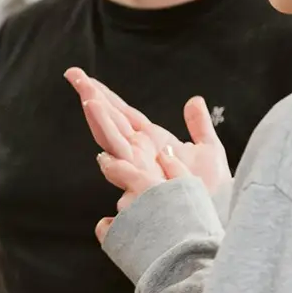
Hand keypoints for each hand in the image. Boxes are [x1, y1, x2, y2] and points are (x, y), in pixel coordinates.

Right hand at [65, 69, 229, 240]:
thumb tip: (194, 101)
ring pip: (110, 135)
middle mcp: (137, 153)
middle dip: (91, 96)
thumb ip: (199, 125)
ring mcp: (136, 166)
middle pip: (110, 119)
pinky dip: (108, 138)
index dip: (106, 95)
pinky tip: (97, 123)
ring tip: (87, 95)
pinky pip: (119, 156)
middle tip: (73, 74)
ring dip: (98, 115)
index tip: (85, 77)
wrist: (218, 219)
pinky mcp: (139, 180)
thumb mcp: (208, 150)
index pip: (123, 112)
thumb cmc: (212, 193)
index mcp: (150, 142)